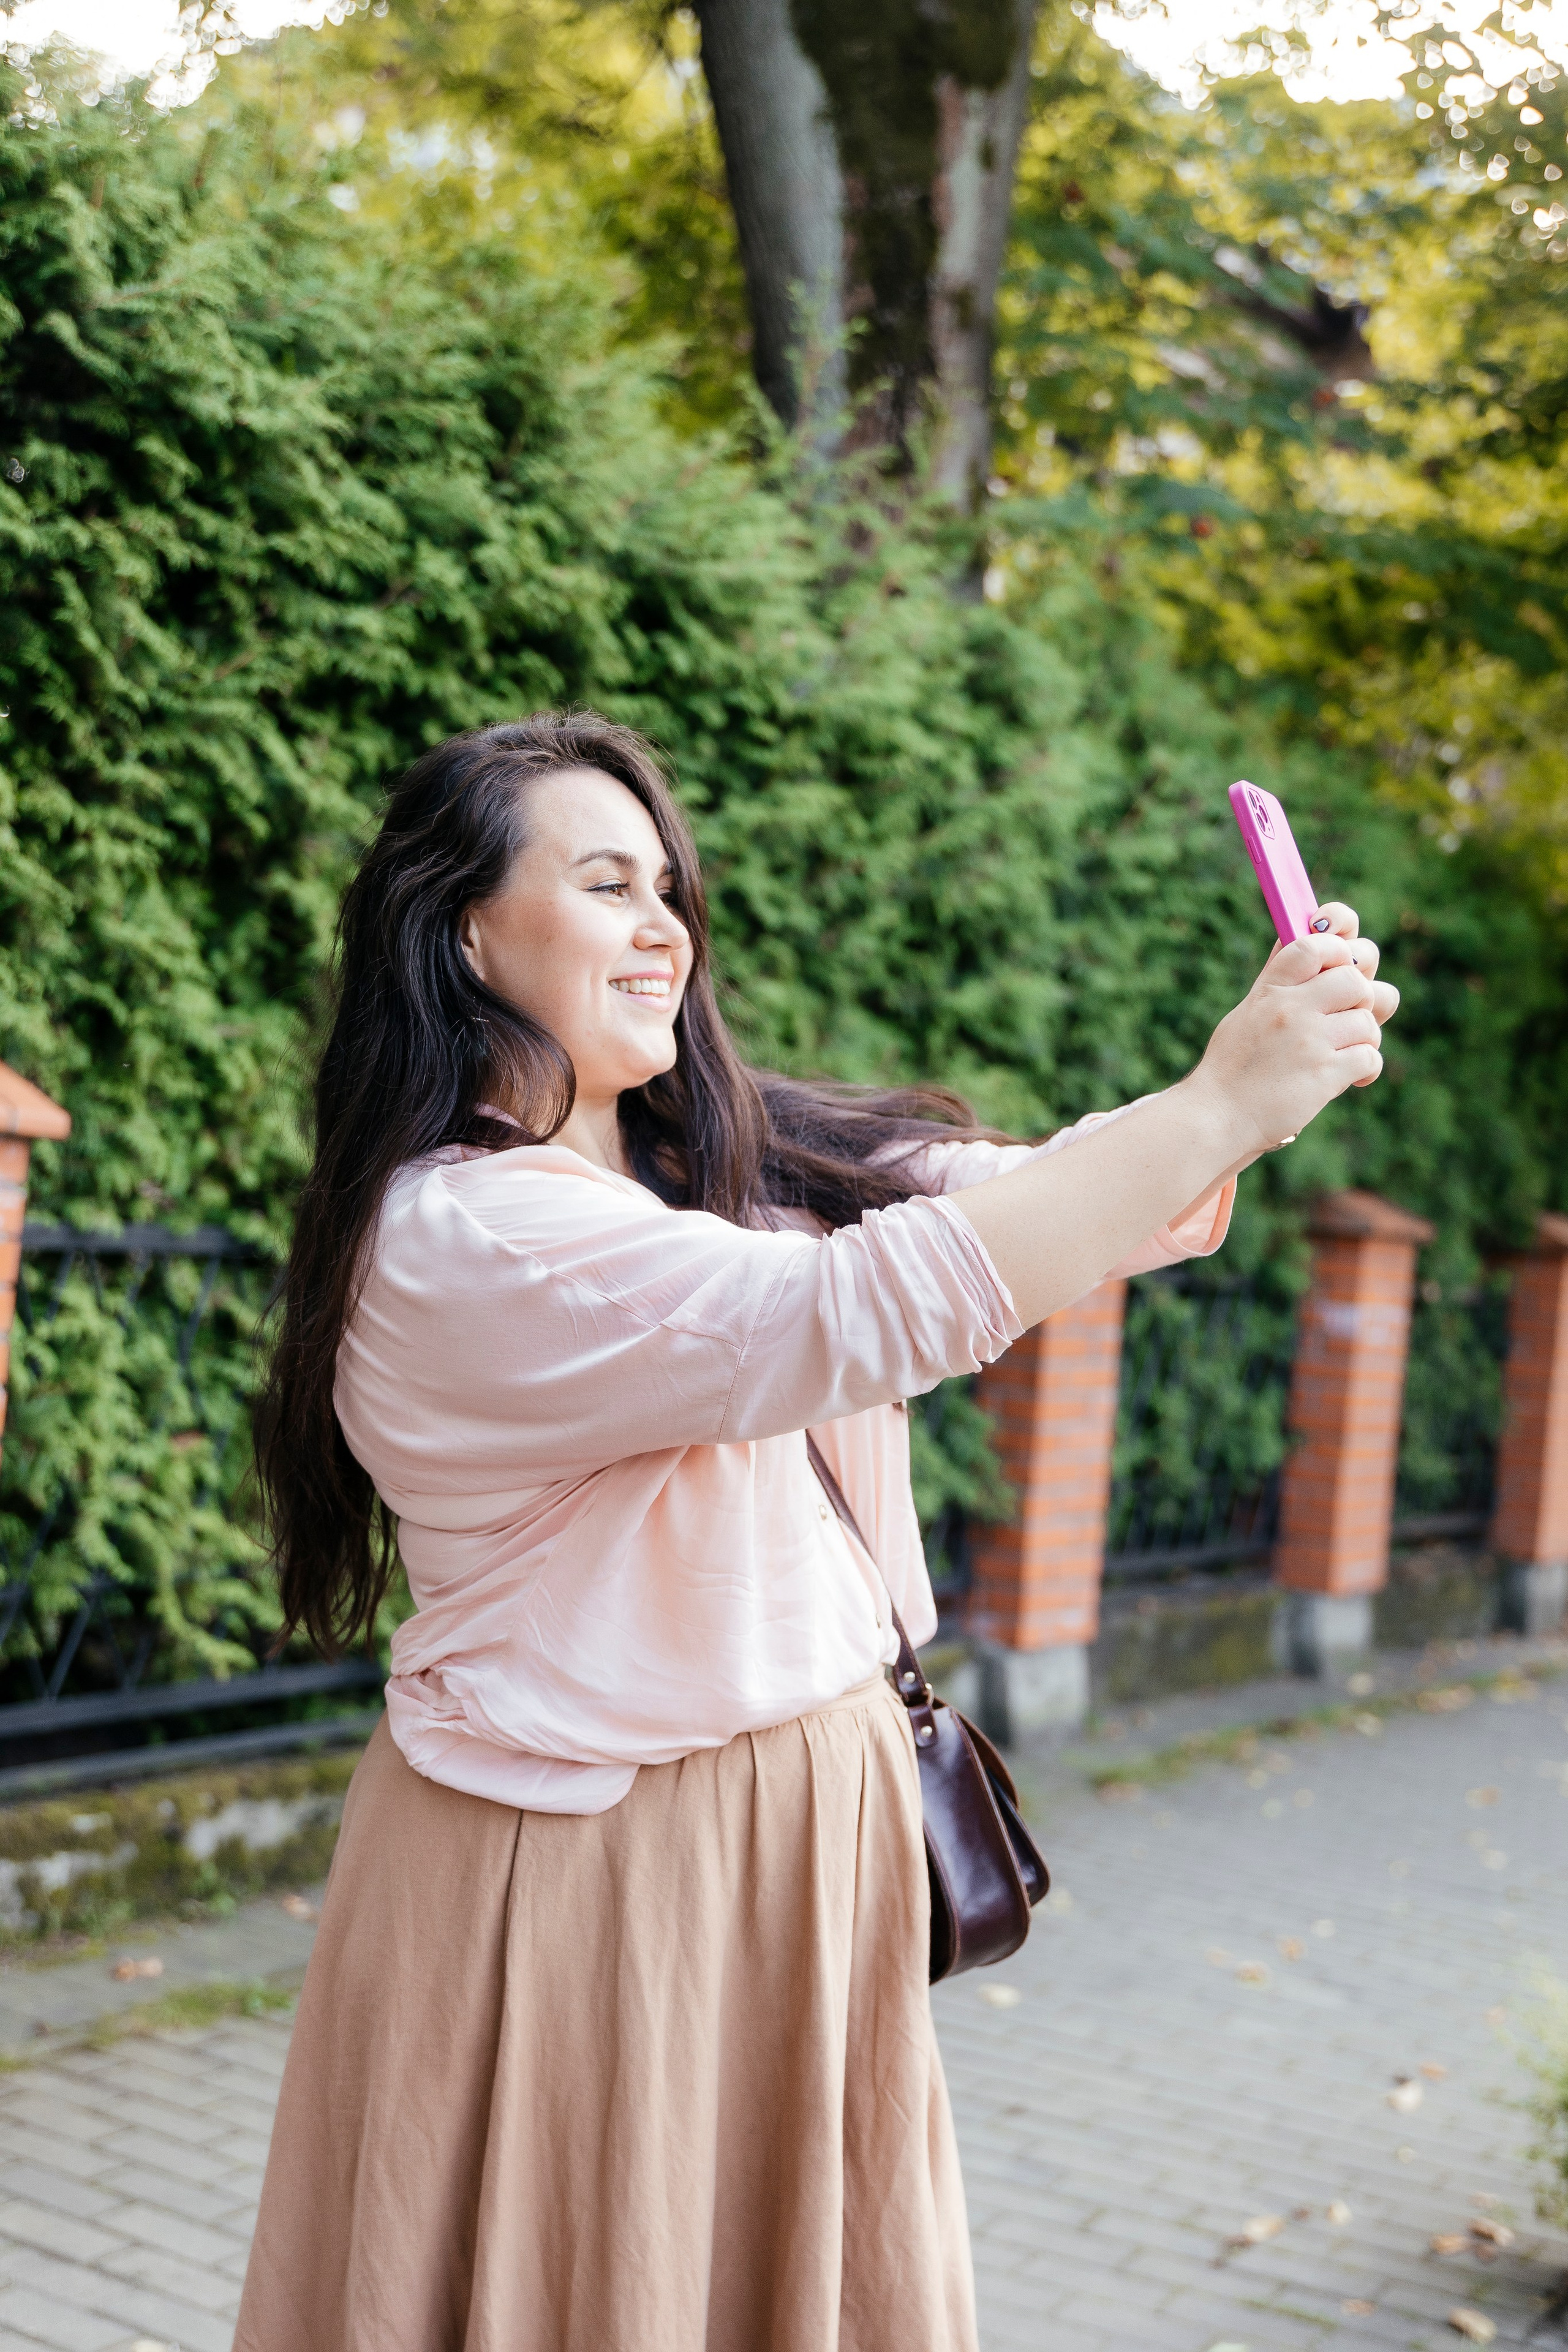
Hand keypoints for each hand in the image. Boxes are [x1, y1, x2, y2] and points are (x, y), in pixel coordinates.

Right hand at [1189, 910, 1397, 1155]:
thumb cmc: (1234, 1066)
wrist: (1217, 1117)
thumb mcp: (1248, 1013)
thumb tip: (1315, 942)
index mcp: (1269, 989)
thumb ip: (1281, 982)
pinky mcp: (1324, 1075)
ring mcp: (1308, 1041)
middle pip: (1354, 979)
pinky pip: (1370, 1056)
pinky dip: (1367, 1069)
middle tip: (1348, 1018)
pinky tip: (1352, 1077)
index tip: (1342, 964)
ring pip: (1367, 1021)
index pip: (1314, 944)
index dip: (1340, 947)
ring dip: (1364, 1039)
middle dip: (1362, 998)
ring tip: (1343, 1054)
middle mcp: (1288, 1009)